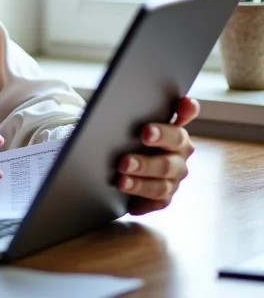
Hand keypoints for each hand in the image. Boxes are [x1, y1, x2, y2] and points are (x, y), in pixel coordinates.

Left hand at [117, 96, 199, 214]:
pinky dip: (142, 199)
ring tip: (121, 180)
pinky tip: (128, 200)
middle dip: (147, 159)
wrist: (116, 160)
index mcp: (175, 127)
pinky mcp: (165, 196)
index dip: (182, 111)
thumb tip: (115, 101)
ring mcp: (174, 176)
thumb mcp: (127, 120)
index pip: (186, 112)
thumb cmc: (126, 135)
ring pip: (162, 181)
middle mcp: (179, 151)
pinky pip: (157, 200)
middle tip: (125, 160)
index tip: (152, 123)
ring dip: (141, 182)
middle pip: (170, 154)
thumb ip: (132, 111)